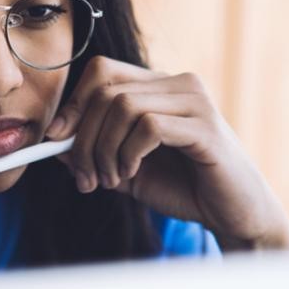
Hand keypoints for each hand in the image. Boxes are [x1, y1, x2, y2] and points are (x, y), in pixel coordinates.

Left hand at [45, 56, 288, 251]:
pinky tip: (131, 173)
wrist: (234, 217)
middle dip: (83, 137)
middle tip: (85, 176)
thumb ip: (95, 153)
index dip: (74, 103)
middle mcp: (179, 84)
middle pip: (106, 90)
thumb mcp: (127, 170)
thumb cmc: (185, 190)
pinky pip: (148, 125)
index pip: (102, 71)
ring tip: (111, 179)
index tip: (57, 139)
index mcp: (160, 87)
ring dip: (104, 149)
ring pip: (123, 105)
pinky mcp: (205, 127)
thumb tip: (55, 142)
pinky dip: (128, 152)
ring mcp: (195, 102)